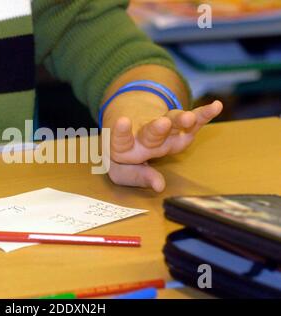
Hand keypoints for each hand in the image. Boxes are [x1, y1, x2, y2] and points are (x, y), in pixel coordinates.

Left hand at [104, 93, 222, 191]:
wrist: (124, 125)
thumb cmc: (123, 158)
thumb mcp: (123, 172)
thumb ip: (139, 177)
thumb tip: (159, 186)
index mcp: (125, 147)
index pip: (121, 140)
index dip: (121, 132)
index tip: (122, 121)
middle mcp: (144, 136)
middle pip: (150, 133)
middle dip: (157, 129)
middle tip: (162, 124)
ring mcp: (162, 128)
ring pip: (171, 122)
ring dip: (181, 120)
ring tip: (189, 117)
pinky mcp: (176, 125)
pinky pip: (192, 120)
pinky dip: (203, 114)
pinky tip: (216, 106)